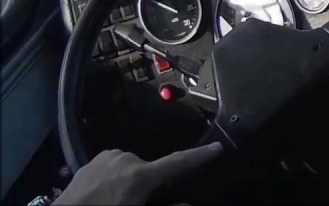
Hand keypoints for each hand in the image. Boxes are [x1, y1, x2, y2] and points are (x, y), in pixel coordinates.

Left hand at [54, 144, 221, 204]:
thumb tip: (190, 204)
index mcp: (139, 177)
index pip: (177, 163)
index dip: (199, 156)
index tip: (217, 147)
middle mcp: (124, 160)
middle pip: (150, 169)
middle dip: (150, 182)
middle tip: (140, 201)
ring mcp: (105, 159)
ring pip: (131, 166)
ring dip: (131, 179)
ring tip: (117, 200)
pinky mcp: (90, 162)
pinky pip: (113, 166)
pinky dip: (115, 177)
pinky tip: (104, 193)